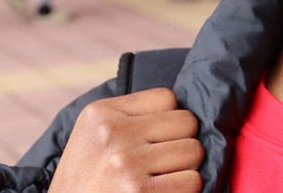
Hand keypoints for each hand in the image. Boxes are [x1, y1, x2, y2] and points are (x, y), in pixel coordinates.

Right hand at [49, 88, 203, 192]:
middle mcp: (112, 134)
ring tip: (159, 180)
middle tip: (160, 164)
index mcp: (100, 113)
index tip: (154, 141)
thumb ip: (130, 118)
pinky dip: (185, 190)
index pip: (167, 98)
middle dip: (181, 143)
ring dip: (185, 169)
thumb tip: (190, 115)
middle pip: (187, 122)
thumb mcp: (93, 137)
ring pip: (195, 151)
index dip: (168, 122)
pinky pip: (193, 181)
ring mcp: (126, 164)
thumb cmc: (88, 180)